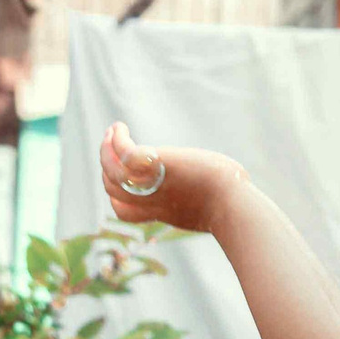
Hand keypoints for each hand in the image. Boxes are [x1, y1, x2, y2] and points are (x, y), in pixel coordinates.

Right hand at [101, 120, 243, 233]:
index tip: (123, 181)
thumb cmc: (234, 205)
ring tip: (112, 132)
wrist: (232, 205)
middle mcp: (150, 201)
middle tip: (112, 147)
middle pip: (113, 189)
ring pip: (110, 171)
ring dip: (106, 150)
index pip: (126, 212)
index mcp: (162, 212)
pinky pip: (121, 152)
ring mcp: (148, 185)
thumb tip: (221, 187)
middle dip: (108, 168)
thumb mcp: (211, 206)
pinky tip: (119, 127)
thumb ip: (204, 199)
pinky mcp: (151, 166)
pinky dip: (116, 139)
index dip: (118, 197)